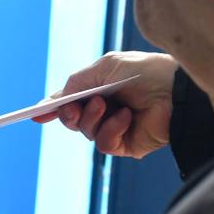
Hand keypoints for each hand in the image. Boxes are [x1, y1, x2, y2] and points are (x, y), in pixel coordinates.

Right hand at [35, 51, 176, 157]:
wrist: (176, 91)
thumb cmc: (144, 72)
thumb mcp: (105, 68)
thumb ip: (76, 83)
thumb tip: (53, 101)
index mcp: (103, 88)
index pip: (73, 101)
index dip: (54, 108)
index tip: (37, 114)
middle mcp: (108, 109)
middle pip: (74, 120)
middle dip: (69, 114)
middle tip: (75, 107)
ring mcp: (118, 128)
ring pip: (86, 132)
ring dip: (92, 118)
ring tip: (108, 105)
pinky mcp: (128, 144)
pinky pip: (105, 144)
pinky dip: (111, 129)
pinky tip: (126, 117)